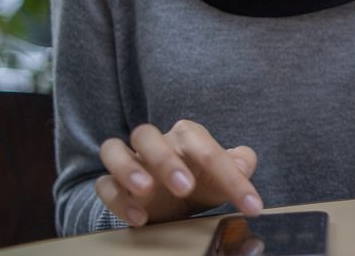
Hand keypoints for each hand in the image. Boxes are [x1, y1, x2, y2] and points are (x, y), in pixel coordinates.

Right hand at [96, 119, 263, 226]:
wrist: (174, 202)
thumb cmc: (202, 181)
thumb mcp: (224, 177)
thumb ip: (241, 164)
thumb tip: (243, 164)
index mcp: (187, 137)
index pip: (206, 147)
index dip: (231, 176)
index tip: (251, 205)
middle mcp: (155, 144)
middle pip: (147, 135)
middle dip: (165, 160)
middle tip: (185, 188)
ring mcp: (130, 162)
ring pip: (113, 149)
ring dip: (128, 168)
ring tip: (145, 191)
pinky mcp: (112, 184)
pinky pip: (104, 185)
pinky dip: (118, 200)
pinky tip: (139, 218)